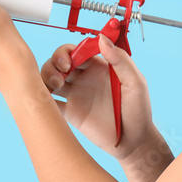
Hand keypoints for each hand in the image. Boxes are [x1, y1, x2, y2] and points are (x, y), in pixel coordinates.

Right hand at [41, 32, 154, 161]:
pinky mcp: (69, 112)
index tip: (73, 60)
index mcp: (99, 67)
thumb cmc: (139, 111)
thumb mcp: (136, 83)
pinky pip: (49, 101)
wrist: (133, 142)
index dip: (70, 50)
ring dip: (47, 75)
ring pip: (50, 77)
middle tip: (63, 71)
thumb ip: (121, 60)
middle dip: (55, 61)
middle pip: (60, 60)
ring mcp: (75, 95)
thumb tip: (103, 39)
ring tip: (57, 85)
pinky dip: (42, 97)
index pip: (78, 50)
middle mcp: (85, 78)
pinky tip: (47, 98)